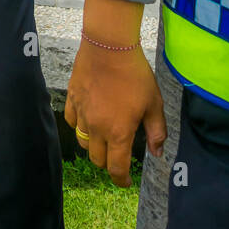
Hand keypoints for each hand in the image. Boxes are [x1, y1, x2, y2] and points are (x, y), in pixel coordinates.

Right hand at [64, 41, 166, 186]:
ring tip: (104, 136)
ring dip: (94, 145)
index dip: (122, 180)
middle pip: (98, 159)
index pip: (116, 168)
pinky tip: (89, 118)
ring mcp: (82, 113)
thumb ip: (156, 131)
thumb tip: (156, 153)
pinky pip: (72, 121)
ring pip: (83, 141)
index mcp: (119, 132)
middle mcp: (97, 128)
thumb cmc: (135, 74)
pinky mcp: (72, 98)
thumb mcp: (154, 103)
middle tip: (118, 155)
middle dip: (109, 162)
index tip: (126, 182)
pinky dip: (80, 125)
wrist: (109, 47)